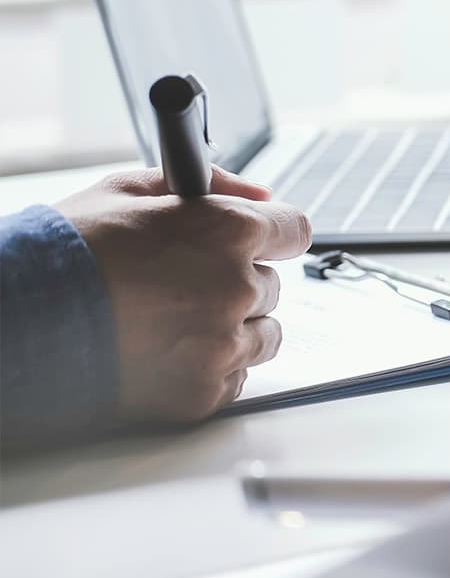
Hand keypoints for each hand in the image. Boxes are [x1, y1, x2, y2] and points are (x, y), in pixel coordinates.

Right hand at [53, 167, 312, 422]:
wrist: (20, 320)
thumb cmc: (69, 250)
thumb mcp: (131, 190)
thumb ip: (212, 185)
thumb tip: (260, 194)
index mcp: (229, 232)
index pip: (295, 231)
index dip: (272, 235)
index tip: (257, 242)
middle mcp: (237, 289)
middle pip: (272, 286)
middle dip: (239, 281)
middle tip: (183, 283)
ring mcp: (222, 346)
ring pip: (263, 335)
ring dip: (233, 327)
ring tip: (173, 320)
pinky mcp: (203, 392)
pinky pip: (235, 377)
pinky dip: (210, 367)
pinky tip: (164, 351)